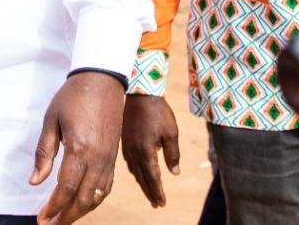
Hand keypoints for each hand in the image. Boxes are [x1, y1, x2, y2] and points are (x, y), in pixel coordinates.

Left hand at [29, 71, 125, 223]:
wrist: (102, 79)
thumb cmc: (72, 97)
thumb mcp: (51, 121)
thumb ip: (44, 153)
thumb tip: (35, 181)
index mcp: (80, 149)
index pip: (65, 189)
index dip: (53, 207)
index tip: (42, 219)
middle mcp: (98, 159)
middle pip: (83, 199)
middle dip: (66, 217)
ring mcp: (109, 159)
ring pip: (97, 196)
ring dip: (81, 212)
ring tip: (64, 219)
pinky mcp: (114, 156)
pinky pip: (106, 186)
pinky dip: (94, 199)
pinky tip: (84, 203)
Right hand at [120, 92, 181, 207]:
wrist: (140, 94)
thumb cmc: (159, 113)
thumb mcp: (171, 133)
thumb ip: (172, 154)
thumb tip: (174, 172)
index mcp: (146, 152)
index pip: (153, 178)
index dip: (158, 192)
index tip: (162, 203)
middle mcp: (134, 152)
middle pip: (142, 178)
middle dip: (149, 192)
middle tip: (156, 204)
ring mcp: (127, 146)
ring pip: (134, 171)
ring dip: (142, 183)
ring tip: (149, 192)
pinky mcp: (124, 140)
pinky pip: (129, 162)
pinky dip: (135, 171)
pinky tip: (138, 173)